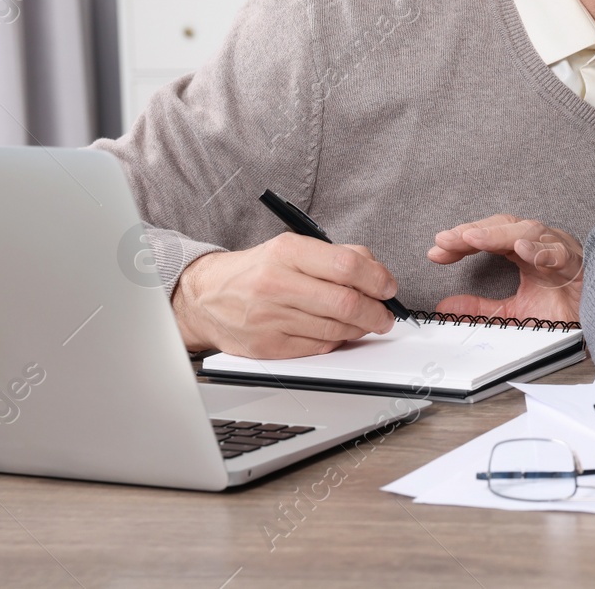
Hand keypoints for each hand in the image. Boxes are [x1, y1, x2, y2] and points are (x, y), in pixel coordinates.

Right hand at [171, 233, 397, 357]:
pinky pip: (318, 347)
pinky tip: (338, 332)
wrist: (205, 296)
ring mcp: (269, 318)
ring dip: (360, 328)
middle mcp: (276, 284)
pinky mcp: (267, 346)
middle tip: (385, 314)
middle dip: (376, 312)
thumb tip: (378, 273)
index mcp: (287, 252)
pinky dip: (336, 341)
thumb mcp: (293, 248)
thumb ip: (339, 255)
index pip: (347, 266)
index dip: (377, 279)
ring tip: (365, 322)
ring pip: (335, 329)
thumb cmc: (257, 270)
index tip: (389, 287)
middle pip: (345, 302)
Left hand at [428, 214, 581, 322]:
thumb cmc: (566, 311)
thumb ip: (481, 308)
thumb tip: (447, 306)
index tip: (435, 251)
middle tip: (445, 240)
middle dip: (473, 232)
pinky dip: (541, 251)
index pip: (488, 237)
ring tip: (473, 238)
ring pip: (529, 231)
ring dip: (499, 234)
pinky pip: (560, 254)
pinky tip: (522, 250)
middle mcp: (541, 244)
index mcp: (525, 251)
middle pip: (504, 226)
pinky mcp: (578, 266)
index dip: (461, 242)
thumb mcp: (513, 312)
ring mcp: (560, 251)